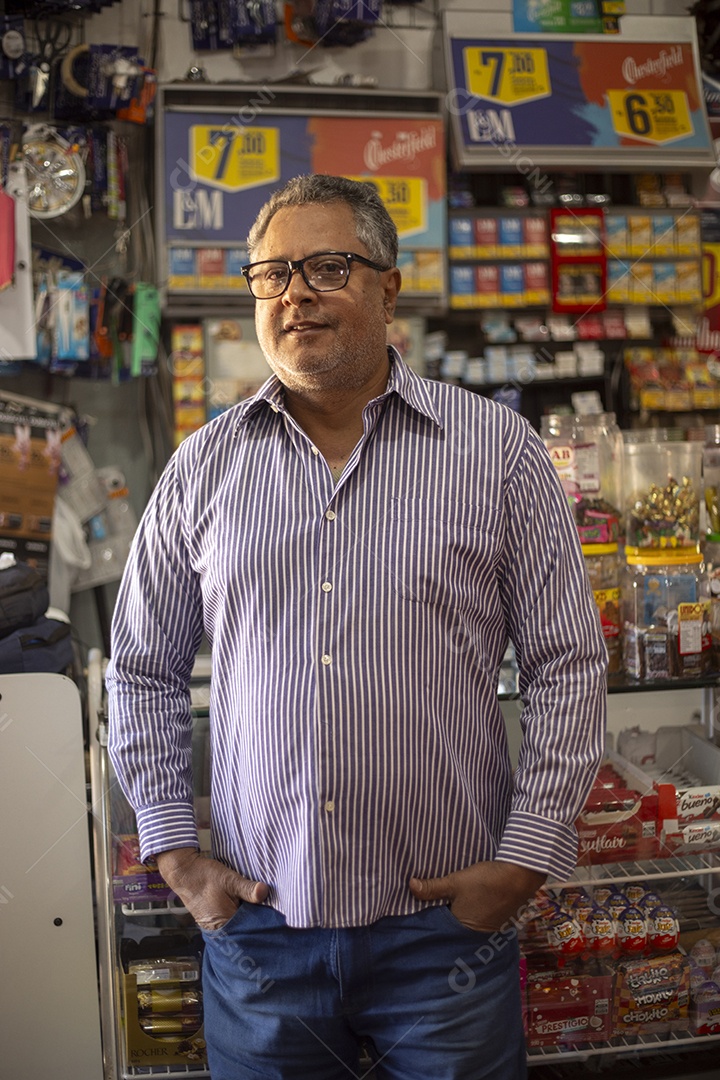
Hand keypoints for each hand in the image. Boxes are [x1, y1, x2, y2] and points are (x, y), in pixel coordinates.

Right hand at [156, 847, 268, 930]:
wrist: (183, 872)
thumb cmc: (204, 876)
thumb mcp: (229, 879)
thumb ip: (248, 888)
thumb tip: (265, 892)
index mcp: (225, 924)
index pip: (251, 929)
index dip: (264, 921)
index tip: (275, 914)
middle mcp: (219, 930)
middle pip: (244, 930)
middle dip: (256, 921)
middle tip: (268, 910)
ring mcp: (213, 927)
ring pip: (237, 926)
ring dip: (246, 918)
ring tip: (257, 908)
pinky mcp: (211, 920)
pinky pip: (229, 922)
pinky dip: (237, 916)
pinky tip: (243, 907)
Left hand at [409, 860, 546, 933]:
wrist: (519, 876)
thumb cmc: (485, 881)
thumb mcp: (455, 882)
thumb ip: (432, 887)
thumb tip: (410, 886)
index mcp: (462, 929)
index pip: (441, 930)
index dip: (433, 922)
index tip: (424, 913)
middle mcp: (476, 935)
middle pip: (455, 929)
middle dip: (447, 921)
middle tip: (437, 909)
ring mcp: (491, 930)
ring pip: (469, 925)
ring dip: (462, 917)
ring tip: (454, 906)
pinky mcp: (501, 922)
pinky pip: (482, 922)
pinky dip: (475, 915)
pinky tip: (473, 904)